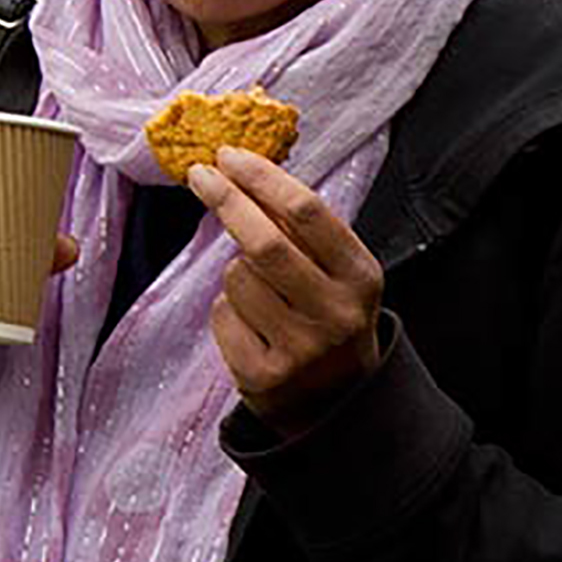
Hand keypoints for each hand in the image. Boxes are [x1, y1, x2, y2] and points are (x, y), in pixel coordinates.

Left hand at [187, 148, 383, 430]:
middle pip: (265, 242)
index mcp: (361, 277)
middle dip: (226, 200)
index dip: (263, 178)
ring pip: (237, 277)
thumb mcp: (342, 274)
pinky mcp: (263, 377)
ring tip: (263, 295)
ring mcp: (299, 350)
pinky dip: (229, 309)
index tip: (230, 156)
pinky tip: (255, 328)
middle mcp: (336, 314)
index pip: (308, 212)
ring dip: (236, 270)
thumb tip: (243, 169)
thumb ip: (307, 231)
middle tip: (200, 175)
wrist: (338, 405)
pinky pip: (223, 314)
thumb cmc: (331, 318)